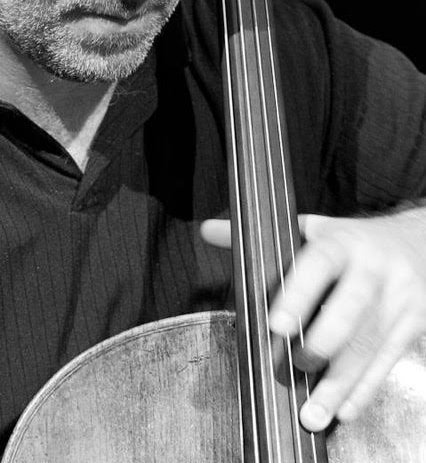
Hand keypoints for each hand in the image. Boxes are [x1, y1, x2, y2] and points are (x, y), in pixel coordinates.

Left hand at [201, 211, 425, 431]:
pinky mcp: (413, 323)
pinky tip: (345, 409)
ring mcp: (399, 298)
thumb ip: (263, 234)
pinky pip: (389, 359)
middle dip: (325, 343)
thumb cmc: (353, 241)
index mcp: (343, 242)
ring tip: (314, 412)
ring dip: (342, 382)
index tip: (278, 325)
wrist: (419, 241)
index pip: (320, 263)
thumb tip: (207, 230)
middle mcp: (374, 269)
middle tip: (297, 366)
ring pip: (371, 343)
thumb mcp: (313, 228)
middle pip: (353, 308)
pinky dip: (366, 388)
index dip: (299, 293)